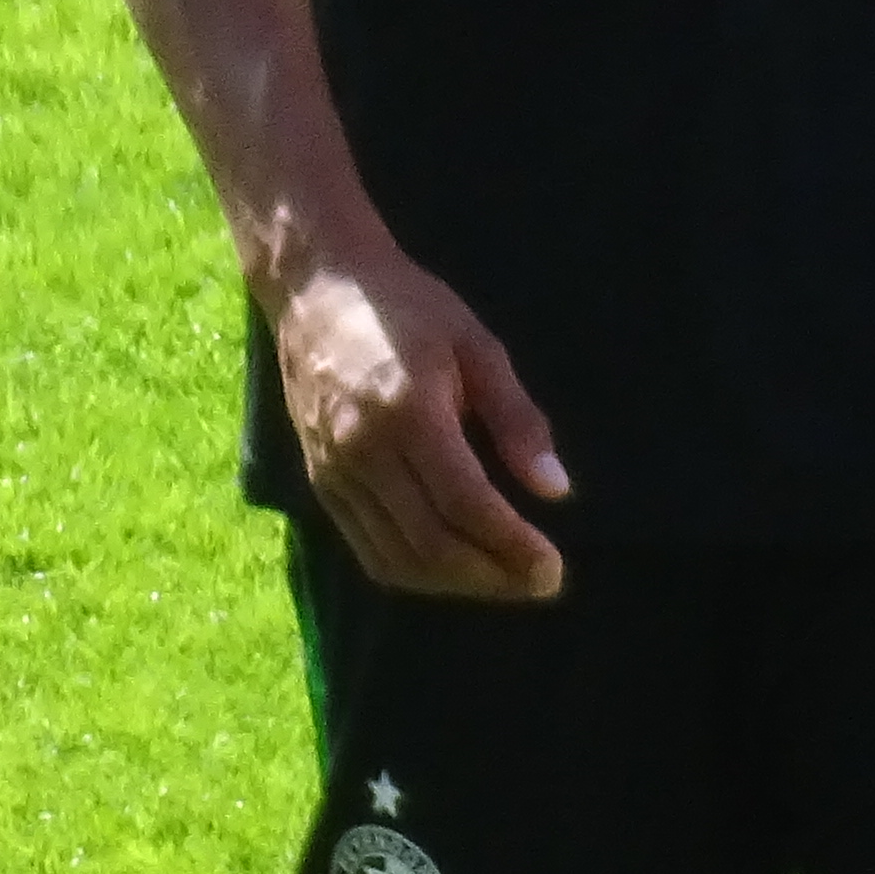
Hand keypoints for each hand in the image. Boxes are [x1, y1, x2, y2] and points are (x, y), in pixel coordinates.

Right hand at [271, 247, 571, 600]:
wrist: (318, 289)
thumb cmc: (410, 308)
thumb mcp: (477, 346)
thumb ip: (517, 419)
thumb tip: (555, 490)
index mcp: (409, 412)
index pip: (464, 504)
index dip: (511, 546)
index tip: (552, 568)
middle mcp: (364, 451)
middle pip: (430, 543)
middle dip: (491, 575)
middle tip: (539, 583)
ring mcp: (335, 471)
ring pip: (396, 557)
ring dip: (455, 585)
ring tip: (503, 581)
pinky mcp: (319, 481)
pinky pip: (367, 548)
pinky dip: (413, 572)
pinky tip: (452, 569)